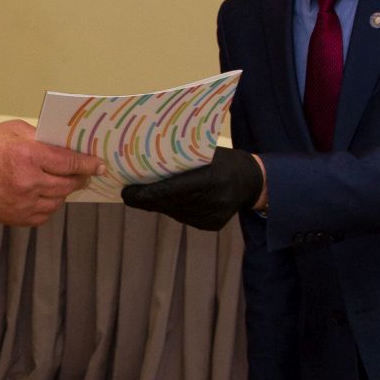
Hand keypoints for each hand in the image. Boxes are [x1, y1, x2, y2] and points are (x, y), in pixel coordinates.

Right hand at [0, 121, 101, 227]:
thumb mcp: (14, 130)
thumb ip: (43, 139)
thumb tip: (68, 148)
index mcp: (28, 155)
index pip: (71, 163)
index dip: (89, 164)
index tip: (100, 165)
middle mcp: (27, 182)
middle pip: (68, 184)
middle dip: (80, 178)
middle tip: (84, 173)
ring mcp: (21, 204)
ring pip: (58, 201)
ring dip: (63, 191)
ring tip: (59, 181)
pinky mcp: (15, 218)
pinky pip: (44, 214)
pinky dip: (48, 204)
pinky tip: (42, 193)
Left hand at [121, 148, 263, 230]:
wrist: (252, 181)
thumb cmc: (225, 160)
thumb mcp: (207, 153)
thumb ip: (183, 159)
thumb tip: (147, 161)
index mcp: (214, 178)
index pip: (173, 189)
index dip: (147, 193)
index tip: (127, 192)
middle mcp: (215, 200)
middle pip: (170, 203)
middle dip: (147, 199)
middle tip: (128, 192)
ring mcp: (214, 216)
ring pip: (175, 212)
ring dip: (159, 204)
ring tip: (144, 196)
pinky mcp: (213, 225)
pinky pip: (185, 218)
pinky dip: (175, 209)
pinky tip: (169, 201)